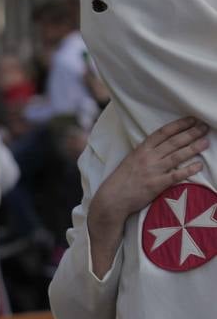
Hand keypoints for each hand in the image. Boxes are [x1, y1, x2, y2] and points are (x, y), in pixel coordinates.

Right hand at [88, 117, 207, 274]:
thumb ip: (146, 153)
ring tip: (206, 141)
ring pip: (176, 156)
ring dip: (193, 148)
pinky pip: (176, 176)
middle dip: (191, 133)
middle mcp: (147, 157)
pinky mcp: (156, 185)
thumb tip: (164, 147)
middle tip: (204, 127)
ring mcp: (152, 171)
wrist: (112, 198)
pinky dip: (188, 170)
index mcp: (141, 149)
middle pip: (173, 142)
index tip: (191, 119)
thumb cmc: (122, 179)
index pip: (162, 133)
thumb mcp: (131, 160)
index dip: (178, 125)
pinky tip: (199, 165)